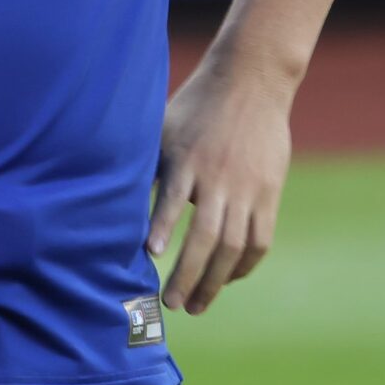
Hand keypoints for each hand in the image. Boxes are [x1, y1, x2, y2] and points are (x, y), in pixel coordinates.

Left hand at [148, 51, 292, 314]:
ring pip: (233, 246)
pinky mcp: (269, 192)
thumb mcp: (165, 128)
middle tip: (171, 304)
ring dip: (214, 281)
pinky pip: (259, 239)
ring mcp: (247, 187)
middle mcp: (218, 176)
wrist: (251, 80)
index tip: (150, 253)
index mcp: (188, 158)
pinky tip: (227, 279)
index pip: (173, 197)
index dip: (162, 225)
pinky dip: (244, 265)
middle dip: (188, 275)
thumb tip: (115, 201)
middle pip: (206, 236)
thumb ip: (149, 165)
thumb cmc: (197, 105)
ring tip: (196, 305)